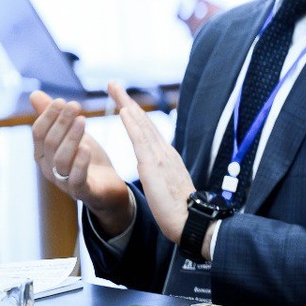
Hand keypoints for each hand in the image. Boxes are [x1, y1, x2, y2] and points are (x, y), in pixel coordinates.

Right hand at [30, 90, 131, 235]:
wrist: (109, 188)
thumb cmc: (87, 159)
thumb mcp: (72, 135)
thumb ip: (55, 118)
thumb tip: (35, 94)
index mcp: (45, 154)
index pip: (39, 133)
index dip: (48, 116)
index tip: (62, 100)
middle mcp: (50, 169)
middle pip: (50, 143)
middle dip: (61, 122)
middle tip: (74, 105)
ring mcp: (64, 182)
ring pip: (61, 159)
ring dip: (71, 137)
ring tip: (82, 120)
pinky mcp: (82, 191)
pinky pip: (76, 178)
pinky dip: (80, 162)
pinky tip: (86, 147)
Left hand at [109, 82, 196, 244]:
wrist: (192, 220)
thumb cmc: (180, 210)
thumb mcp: (168, 187)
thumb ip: (162, 174)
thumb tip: (154, 169)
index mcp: (166, 158)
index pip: (147, 131)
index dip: (134, 115)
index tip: (123, 101)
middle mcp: (164, 151)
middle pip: (143, 121)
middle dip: (128, 102)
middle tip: (113, 84)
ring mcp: (160, 156)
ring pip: (142, 125)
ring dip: (127, 105)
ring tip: (115, 89)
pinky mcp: (154, 164)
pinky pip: (140, 139)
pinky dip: (132, 123)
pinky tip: (123, 111)